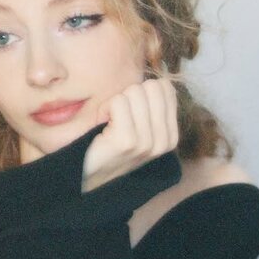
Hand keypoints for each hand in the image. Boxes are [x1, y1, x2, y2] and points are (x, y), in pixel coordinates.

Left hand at [81, 78, 178, 192]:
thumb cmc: (108, 145)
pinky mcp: (127, 141)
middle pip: (152, 87)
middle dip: (129, 96)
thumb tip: (160, 80)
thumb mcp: (139, 128)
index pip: (166, 88)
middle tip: (118, 119)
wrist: (87, 178)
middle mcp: (163, 141)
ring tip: (109, 125)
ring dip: (115, 104)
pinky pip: (118, 101)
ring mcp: (146, 142)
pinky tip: (103, 127)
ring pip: (134, 92)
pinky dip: (105, 108)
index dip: (143, 93)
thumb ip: (152, 106)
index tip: (131, 114)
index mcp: (170, 136)